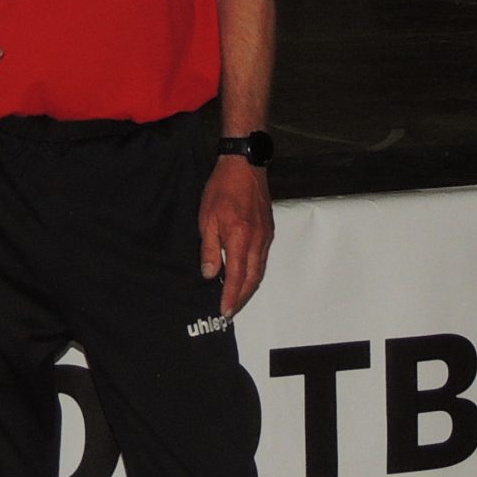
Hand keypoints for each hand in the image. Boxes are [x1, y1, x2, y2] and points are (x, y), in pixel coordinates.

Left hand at [198, 154, 273, 315]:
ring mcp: (266, 235)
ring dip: (249, 286)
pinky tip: (246, 272)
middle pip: (253, 279)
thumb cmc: (222, 187)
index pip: (236, 277)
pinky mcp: (269, 229)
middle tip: (231, 310)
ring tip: (237, 297)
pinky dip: (255, 270)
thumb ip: (209, 248)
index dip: (230, 297)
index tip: (224, 312)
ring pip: (260, 269)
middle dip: (242, 298)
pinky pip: (263, 257)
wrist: (245, 164)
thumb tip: (209, 274)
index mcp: (240, 238)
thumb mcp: (207, 218)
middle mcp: (257, 241)